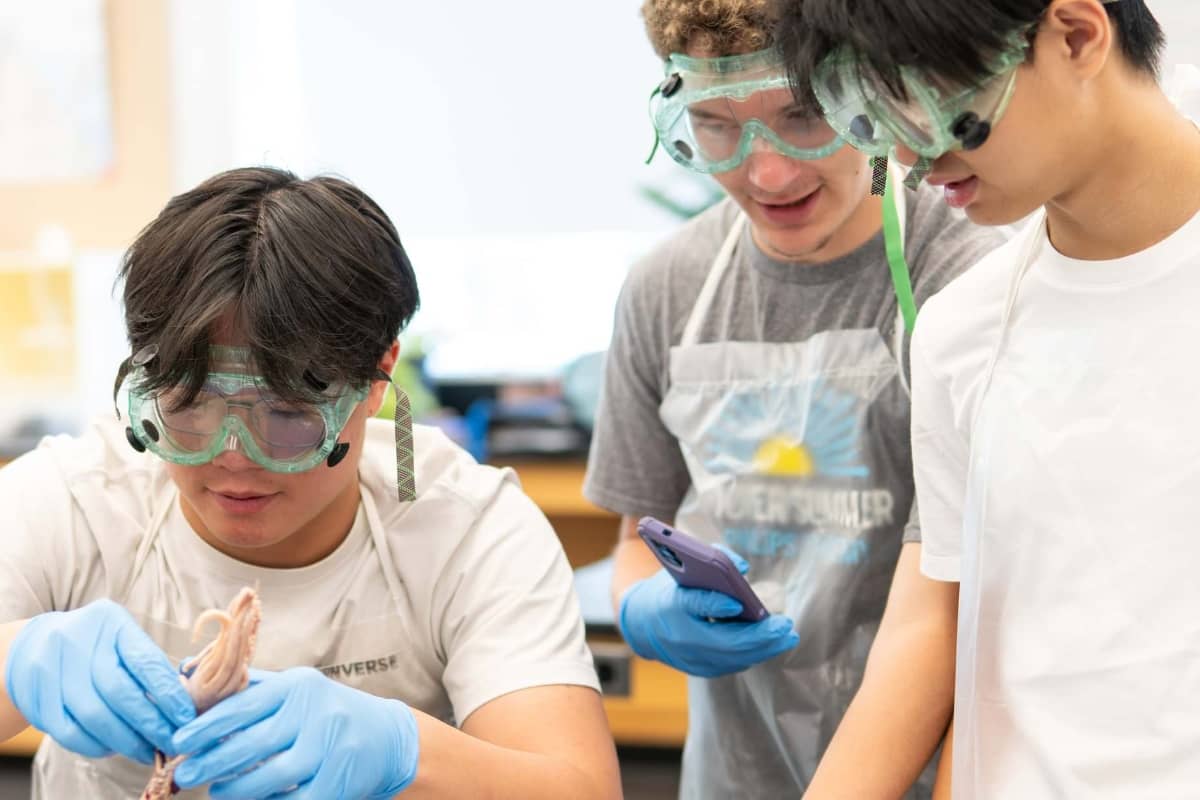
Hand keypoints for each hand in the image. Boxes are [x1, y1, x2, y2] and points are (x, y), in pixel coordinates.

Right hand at [4, 599, 196, 763]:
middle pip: (119, 692)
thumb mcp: (123, 637)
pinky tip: (115, 748)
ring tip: (148, 751)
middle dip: (151, 723)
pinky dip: (97, 746)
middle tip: (172, 742)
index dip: (169, 694)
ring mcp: (50, 670)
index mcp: (110, 622)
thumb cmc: (96, 644)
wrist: (35, 644)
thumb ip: (149, 665)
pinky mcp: (35, 699)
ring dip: (126, 741)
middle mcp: (77, 641)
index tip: (187, 717)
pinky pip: (69, 733)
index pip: (145, 661)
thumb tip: (182, 707)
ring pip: (94, 717)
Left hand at [172, 667, 418, 798]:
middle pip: (253, 744)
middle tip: (185, 775)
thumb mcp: (295, 690)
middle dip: (212, 762)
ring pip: (272, 777)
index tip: (179, 740)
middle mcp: (316, 712)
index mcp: (298, 686)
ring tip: (216, 792)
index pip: (244, 705)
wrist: (385, 736)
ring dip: (237, 789)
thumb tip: (195, 683)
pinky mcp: (341, 780)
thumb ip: (252, 688)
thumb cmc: (326, 711)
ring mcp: (332, 747)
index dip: (207, 726)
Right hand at [618, 547, 798, 677]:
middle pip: (723, 642)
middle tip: (785, 626)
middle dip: (758, 636)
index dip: (714, 604)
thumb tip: (743, 567)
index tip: (737, 601)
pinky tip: (770, 644)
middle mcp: (680, 636)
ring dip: (763, 649)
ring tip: (787, 637)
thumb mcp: (684, 567)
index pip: (693, 604)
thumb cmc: (670, 589)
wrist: (641, 625)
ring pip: (732, 659)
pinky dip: (752, 654)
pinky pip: (731, 664)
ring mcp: (689, 658)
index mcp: (672, 605)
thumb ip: (713, 558)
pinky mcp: (700, 669)